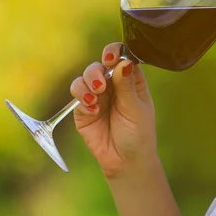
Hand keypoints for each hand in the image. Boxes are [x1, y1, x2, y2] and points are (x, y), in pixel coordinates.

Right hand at [70, 43, 158, 177]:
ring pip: (84, 77)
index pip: (121, 57)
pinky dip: (83, 99)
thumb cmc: (138, 135)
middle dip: (96, 71)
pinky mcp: (83, 110)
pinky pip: (77, 95)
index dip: (114, 53)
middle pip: (99, 65)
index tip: (110, 59)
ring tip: (95, 97)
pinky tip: (93, 109)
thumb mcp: (136, 109)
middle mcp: (112, 85)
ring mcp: (96, 96)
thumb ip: (127, 86)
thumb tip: (123, 62)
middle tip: (101, 85)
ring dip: (87, 83)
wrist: (125, 162)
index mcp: (130, 80)